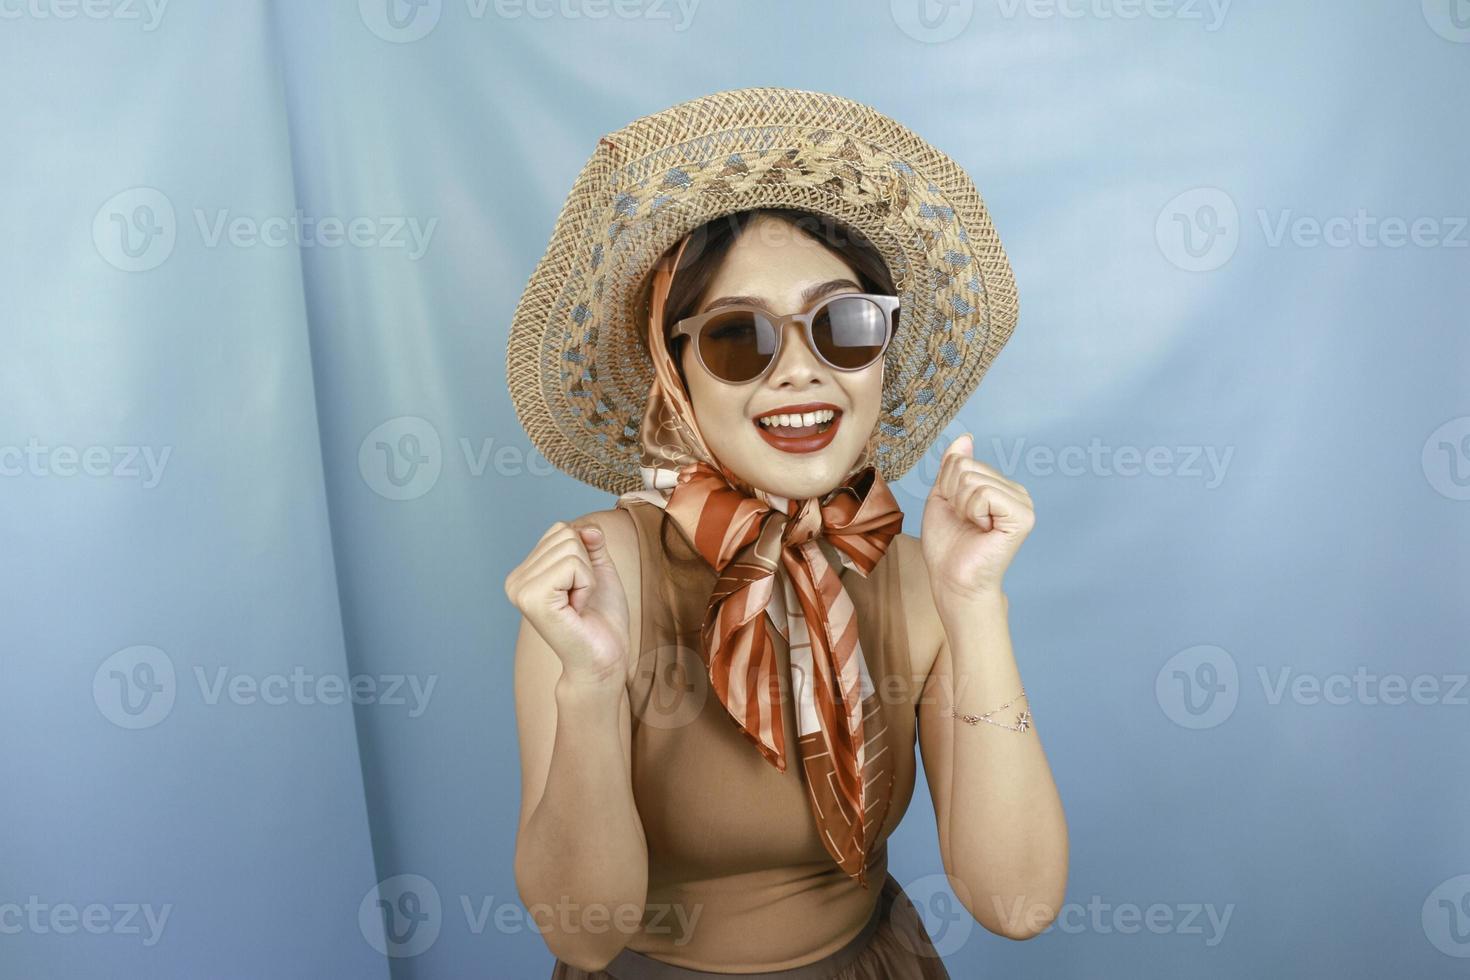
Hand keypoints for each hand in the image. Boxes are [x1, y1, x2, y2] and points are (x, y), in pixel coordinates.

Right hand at [504, 520, 629, 685]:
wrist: (605, 658)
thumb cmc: (602, 619)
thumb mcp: (598, 570)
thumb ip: (591, 543)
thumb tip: (587, 527)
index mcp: (525, 573)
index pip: (560, 529)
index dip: (584, 555)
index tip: (579, 589)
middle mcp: (516, 580)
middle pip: (565, 533)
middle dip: (586, 565)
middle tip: (580, 599)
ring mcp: (520, 589)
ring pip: (571, 546)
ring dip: (587, 577)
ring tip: (578, 605)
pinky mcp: (532, 599)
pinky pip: (572, 564)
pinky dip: (586, 584)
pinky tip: (577, 609)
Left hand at [920, 434, 1034, 602]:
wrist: (953, 580)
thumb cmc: (948, 544)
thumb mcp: (943, 497)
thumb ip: (953, 466)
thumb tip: (966, 437)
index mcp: (999, 486)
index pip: (960, 460)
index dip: (946, 487)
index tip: (956, 513)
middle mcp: (1015, 491)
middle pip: (964, 467)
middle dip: (952, 496)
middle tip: (964, 522)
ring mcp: (1022, 503)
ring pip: (971, 480)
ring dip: (961, 507)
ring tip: (973, 528)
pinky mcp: (1022, 517)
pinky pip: (984, 494)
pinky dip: (973, 512)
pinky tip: (983, 529)